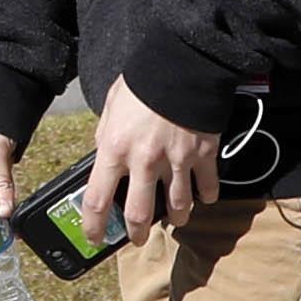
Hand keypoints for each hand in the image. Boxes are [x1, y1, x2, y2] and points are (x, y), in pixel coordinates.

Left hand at [81, 83, 227, 241]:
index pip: (97, 200)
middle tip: (136, 237)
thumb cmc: (143, 81)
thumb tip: (103, 151)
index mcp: (115, 149)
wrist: (182, 63)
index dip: (93, 226)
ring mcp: (177, 161)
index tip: (93, 237)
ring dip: (176, 218)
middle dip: (136, 233)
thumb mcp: (111, 104)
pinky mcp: (204, 155)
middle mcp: (144, 161)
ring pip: (178, 207)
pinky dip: (207, 196)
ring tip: (175, 219)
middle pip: (139, 214)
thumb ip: (105, 133)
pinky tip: (203, 198)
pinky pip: (207, 186)